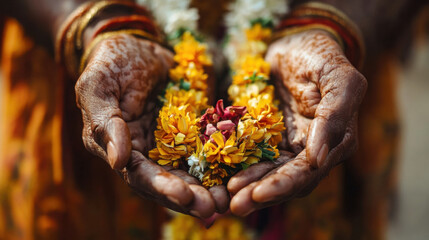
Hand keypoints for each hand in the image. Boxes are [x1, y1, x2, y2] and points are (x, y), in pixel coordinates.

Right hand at [75, 34, 227, 217]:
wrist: (138, 45)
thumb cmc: (111, 62)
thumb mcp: (98, 86)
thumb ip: (105, 122)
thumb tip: (117, 163)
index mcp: (117, 148)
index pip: (139, 176)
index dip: (162, 188)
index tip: (186, 197)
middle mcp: (143, 153)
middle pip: (167, 182)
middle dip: (190, 197)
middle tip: (214, 207)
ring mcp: (167, 144)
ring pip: (188, 173)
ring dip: (207, 188)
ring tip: (228, 199)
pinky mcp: (188, 133)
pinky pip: (204, 152)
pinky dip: (219, 165)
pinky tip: (236, 174)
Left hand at [227, 30, 366, 215]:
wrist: (295, 43)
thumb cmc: (320, 55)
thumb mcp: (339, 78)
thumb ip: (336, 115)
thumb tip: (320, 159)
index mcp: (335, 141)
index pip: (309, 171)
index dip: (284, 184)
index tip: (258, 194)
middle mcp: (312, 149)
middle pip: (287, 180)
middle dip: (262, 193)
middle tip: (235, 205)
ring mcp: (289, 145)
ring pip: (269, 173)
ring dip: (249, 187)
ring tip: (227, 199)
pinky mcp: (268, 137)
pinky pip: (253, 157)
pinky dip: (240, 168)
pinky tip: (222, 177)